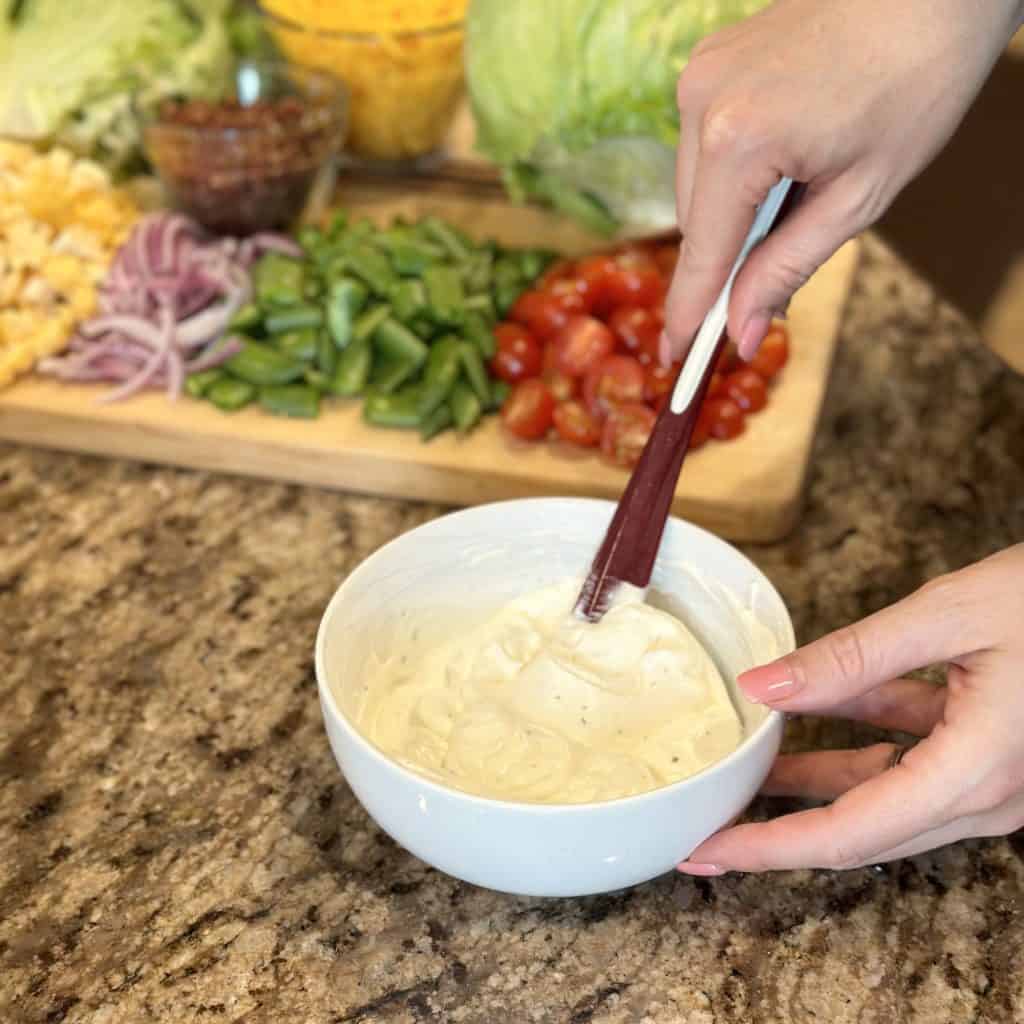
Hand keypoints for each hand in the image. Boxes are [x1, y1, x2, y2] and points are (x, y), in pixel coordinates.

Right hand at [662, 0, 1023, 363]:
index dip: (688, 314)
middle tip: (756, 297)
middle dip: (722, 263)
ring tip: (796, 200)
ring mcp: (700, 75)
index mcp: (739, 140)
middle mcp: (702, 102)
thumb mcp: (860, 195)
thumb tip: (739, 332)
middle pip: (694, 223)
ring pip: (695, 186)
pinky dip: (732, 173)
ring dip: (730, 214)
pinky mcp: (708, 61)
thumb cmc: (917, 79)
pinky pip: (703, 144)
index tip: (675, 360)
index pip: (702, 253)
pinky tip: (782, 164)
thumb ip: (786, 268)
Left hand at [678, 544, 1023, 873]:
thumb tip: (762, 689)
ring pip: (884, 792)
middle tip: (713, 821)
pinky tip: (816, 707)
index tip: (706, 854)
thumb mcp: (950, 615)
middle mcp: (986, 793)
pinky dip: (862, 733)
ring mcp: (994, 776)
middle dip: (781, 825)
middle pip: (861, 828)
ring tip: (750, 764)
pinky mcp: (995, 749)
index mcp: (974, 774)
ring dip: (816, 778)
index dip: (769, 849)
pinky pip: (914, 754)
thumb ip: (851, 657)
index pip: (848, 834)